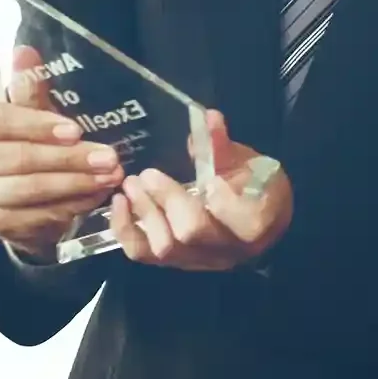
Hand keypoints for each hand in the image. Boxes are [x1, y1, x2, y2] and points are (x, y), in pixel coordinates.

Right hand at [0, 45, 124, 258]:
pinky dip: (69, 206)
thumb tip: (24, 51)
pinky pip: (36, 216)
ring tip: (110, 175)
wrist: (13, 190)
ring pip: (28, 190)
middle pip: (15, 159)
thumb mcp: (30, 111)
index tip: (75, 130)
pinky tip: (95, 195)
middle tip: (108, 157)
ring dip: (75, 183)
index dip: (36, 126)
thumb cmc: (22, 138)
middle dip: (67, 159)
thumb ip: (28, 88)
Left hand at [105, 111, 290, 270]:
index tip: (212, 180)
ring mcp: (199, 260)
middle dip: (168, 200)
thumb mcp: (246, 161)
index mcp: (258, 222)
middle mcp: (228, 249)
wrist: (252, 217)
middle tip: (149, 174)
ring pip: (164, 248)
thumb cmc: (253, 186)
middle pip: (192, 233)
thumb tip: (207, 117)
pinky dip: (125, 229)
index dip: (227, 204)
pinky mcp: (174, 261)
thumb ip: (224, 146)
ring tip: (132, 185)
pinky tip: (120, 203)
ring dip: (144, 213)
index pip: (246, 224)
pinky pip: (142, 254)